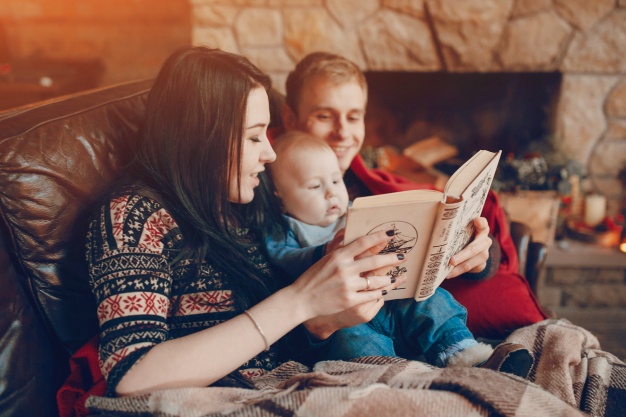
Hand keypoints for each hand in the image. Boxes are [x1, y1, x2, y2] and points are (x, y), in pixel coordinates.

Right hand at [291, 230, 405, 324]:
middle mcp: (345, 268)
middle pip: (375, 261)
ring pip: (376, 280)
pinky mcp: (350, 300)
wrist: (301, 299)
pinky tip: (385, 290)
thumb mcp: (326, 259)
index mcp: (338, 255)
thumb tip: (353, 238)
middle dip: (392, 258)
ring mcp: (348, 285)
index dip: (379, 237)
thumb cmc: (313, 278)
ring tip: (397, 276)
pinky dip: (380, 292)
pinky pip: (371, 295)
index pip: (363, 242)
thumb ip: (341, 250)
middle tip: (402, 256)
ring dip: (390, 278)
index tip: (391, 234)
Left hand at [446, 217, 491, 278]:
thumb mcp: (463, 230)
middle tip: (451, 261)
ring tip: (447, 272)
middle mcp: (485, 241)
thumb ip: (457, 227)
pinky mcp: (482, 264)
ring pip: (471, 262)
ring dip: (458, 268)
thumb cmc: (464, 236)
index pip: (483, 224)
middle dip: (462, 256)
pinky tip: (449, 274)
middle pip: (474, 248)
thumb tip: (441, 221)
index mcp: (481, 229)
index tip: (476, 221)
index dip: (481, 222)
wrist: (472, 251)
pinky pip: (469, 269)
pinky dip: (458, 272)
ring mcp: (485, 254)